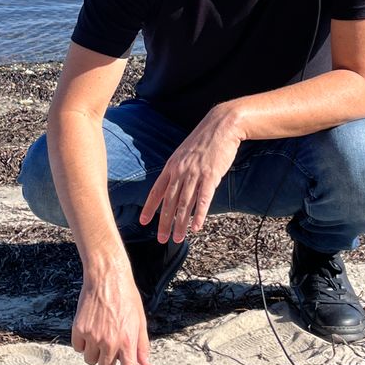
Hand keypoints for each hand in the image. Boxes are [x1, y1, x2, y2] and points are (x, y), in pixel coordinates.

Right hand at [71, 260, 149, 364]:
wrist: (106, 276)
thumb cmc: (126, 297)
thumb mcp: (141, 320)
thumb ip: (142, 345)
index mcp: (129, 342)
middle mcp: (111, 342)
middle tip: (110, 348)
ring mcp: (94, 337)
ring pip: (90, 361)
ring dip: (95, 352)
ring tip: (100, 331)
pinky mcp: (79, 330)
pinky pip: (78, 348)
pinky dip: (82, 342)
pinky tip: (89, 327)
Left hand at [139, 107, 242, 245]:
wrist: (222, 125)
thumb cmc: (205, 139)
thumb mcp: (185, 152)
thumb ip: (179, 168)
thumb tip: (176, 183)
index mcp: (172, 165)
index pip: (157, 190)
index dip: (149, 207)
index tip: (143, 221)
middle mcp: (180, 171)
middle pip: (169, 202)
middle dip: (164, 222)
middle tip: (161, 239)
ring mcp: (195, 174)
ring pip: (184, 204)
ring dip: (180, 224)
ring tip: (177, 238)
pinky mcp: (211, 176)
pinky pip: (203, 199)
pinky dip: (199, 215)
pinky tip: (196, 227)